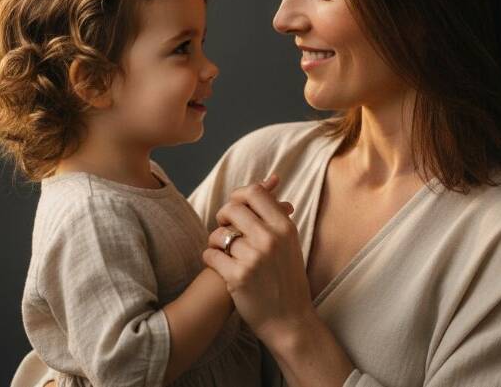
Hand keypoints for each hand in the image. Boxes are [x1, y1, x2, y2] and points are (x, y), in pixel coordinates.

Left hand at [202, 175, 316, 347]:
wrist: (290, 321)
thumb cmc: (287, 279)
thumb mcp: (289, 242)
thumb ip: (276, 211)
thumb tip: (270, 179)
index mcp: (285, 227)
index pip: (254, 193)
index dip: (238, 196)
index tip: (235, 207)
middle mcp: (270, 239)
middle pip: (231, 209)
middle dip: (223, 218)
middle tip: (225, 229)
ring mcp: (254, 258)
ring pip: (218, 234)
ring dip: (215, 242)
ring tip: (223, 251)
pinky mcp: (237, 277)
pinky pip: (210, 255)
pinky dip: (210, 259)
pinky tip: (218, 265)